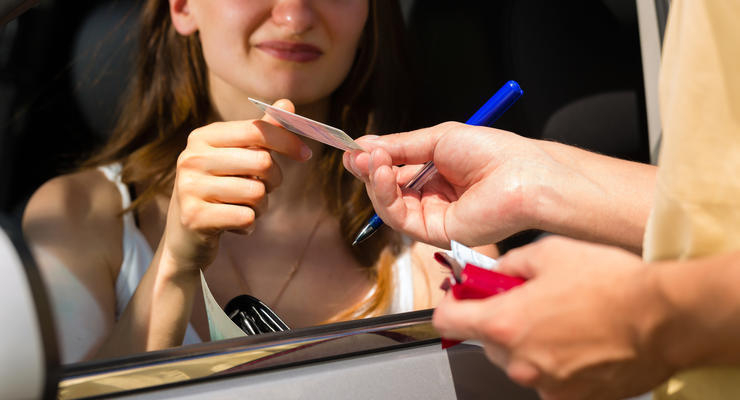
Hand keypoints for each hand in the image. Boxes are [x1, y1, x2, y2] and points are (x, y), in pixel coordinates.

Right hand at [162, 99, 311, 271]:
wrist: (186, 233)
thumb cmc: (220, 187)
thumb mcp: (238, 156)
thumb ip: (262, 131)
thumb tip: (287, 104)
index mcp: (203, 137)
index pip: (256, 130)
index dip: (287, 141)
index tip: (306, 154)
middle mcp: (192, 158)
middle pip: (262, 162)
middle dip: (274, 179)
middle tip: (264, 188)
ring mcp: (189, 188)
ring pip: (257, 193)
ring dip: (261, 206)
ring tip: (245, 207)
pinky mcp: (194, 218)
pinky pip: (247, 218)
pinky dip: (249, 224)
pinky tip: (234, 223)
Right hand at [344, 122, 573, 247]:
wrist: (521, 175)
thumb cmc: (492, 153)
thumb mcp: (438, 139)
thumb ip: (400, 146)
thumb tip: (364, 145)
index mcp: (436, 173)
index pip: (395, 170)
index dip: (373, 160)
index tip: (353, 149)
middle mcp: (432, 197)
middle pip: (388, 189)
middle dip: (369, 170)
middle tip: (357, 155)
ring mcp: (433, 217)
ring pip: (389, 205)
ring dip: (375, 181)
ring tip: (372, 161)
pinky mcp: (434, 234)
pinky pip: (400, 218)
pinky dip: (386, 196)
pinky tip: (384, 174)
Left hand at [432, 236, 673, 399]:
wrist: (665, 318)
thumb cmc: (611, 283)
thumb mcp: (550, 252)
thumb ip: (509, 264)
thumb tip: (495, 272)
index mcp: (504, 323)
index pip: (447, 321)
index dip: (451, 304)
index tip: (462, 296)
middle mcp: (519, 360)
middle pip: (485, 340)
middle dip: (499, 319)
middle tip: (526, 299)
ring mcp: (545, 383)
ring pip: (517, 360)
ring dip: (528, 341)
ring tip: (563, 317)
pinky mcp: (571, 397)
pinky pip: (548, 376)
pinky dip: (554, 360)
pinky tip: (579, 339)